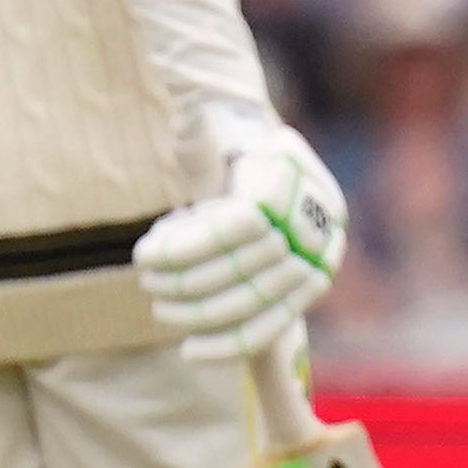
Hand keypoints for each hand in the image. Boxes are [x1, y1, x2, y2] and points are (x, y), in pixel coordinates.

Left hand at [134, 117, 347, 361]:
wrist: (266, 166)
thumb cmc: (228, 149)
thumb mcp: (213, 138)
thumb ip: (199, 136)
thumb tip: (188, 117)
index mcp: (295, 173)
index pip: (240, 222)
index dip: (189, 244)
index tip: (146, 254)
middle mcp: (319, 216)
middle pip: (246, 265)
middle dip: (188, 280)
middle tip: (146, 281)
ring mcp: (321, 254)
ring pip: (257, 300)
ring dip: (201, 312)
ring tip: (161, 309)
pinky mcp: (312, 287)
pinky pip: (273, 324)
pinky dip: (230, 343)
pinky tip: (190, 350)